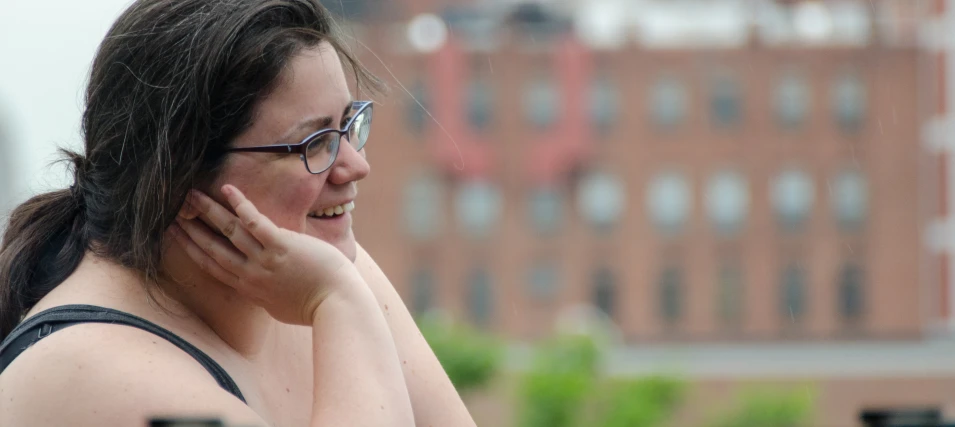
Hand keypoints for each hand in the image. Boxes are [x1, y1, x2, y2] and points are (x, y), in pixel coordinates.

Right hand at [170, 184, 362, 324]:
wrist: (337, 305)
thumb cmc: (316, 306)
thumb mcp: (281, 305)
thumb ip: (266, 294)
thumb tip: (262, 290)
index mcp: (249, 288)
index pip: (212, 266)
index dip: (192, 249)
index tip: (176, 235)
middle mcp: (250, 274)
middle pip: (212, 247)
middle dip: (190, 228)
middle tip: (172, 212)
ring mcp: (264, 260)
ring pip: (228, 231)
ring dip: (208, 211)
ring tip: (191, 195)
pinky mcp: (281, 246)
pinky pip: (255, 222)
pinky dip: (240, 205)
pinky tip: (229, 189)